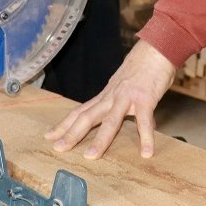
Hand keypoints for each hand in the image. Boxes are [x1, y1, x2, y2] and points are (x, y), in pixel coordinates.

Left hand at [45, 40, 176, 159]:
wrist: (156, 49)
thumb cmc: (142, 67)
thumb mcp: (124, 85)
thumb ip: (121, 102)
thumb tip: (123, 117)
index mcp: (106, 95)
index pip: (80, 111)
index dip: (64, 124)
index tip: (49, 136)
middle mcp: (112, 96)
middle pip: (88, 117)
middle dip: (72, 134)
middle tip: (58, 148)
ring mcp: (127, 97)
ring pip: (111, 121)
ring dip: (100, 140)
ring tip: (91, 157)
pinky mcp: (145, 98)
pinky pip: (145, 121)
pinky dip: (146, 137)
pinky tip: (146, 153)